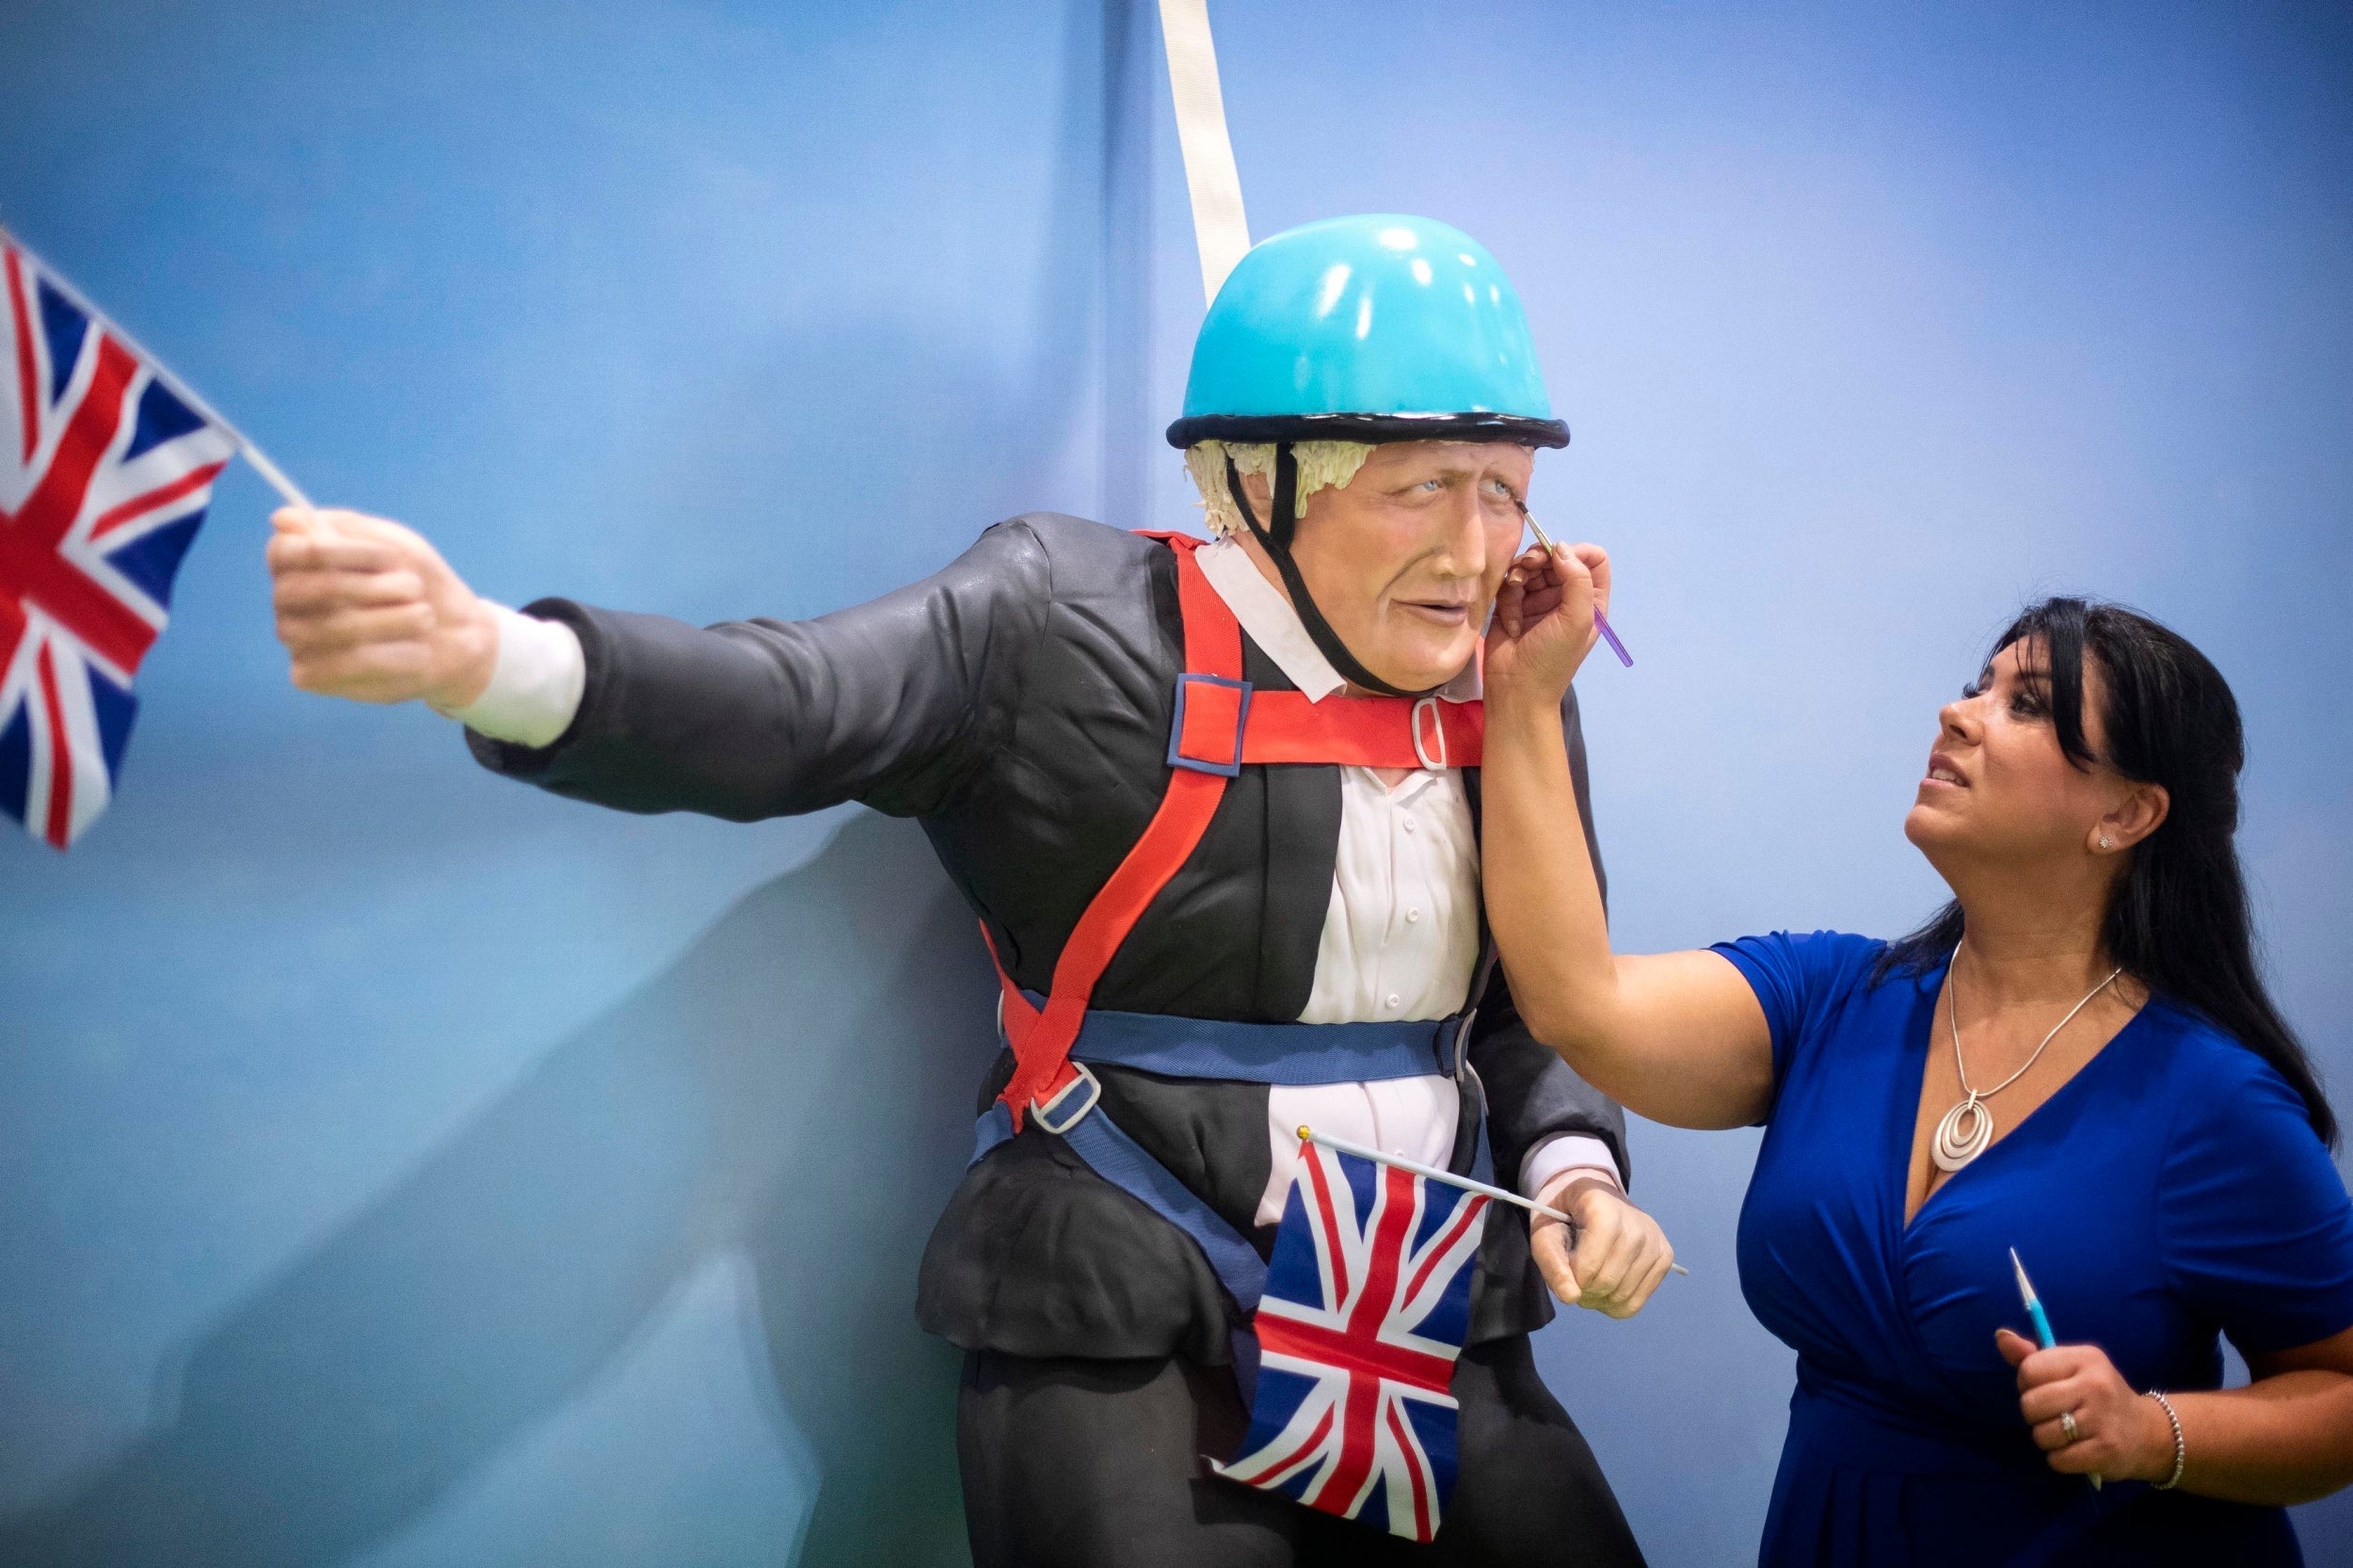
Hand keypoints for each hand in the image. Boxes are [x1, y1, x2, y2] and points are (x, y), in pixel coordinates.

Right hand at [267, 507, 498, 708]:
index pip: (286, 551)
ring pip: (336, 627)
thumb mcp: (393, 543)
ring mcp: (294, 639)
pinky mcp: (311, 676)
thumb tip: (283, 518)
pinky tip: (419, 651)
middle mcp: (285, 600)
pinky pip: (348, 664)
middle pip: (318, 588)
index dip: (340, 551)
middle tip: (415, 588)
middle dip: (377, 588)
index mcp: (295, 561)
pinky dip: (396, 654)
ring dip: (395, 620)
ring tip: (425, 616)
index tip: (387, 556)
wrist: (453, 635)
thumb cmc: (417, 583)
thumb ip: (345, 528)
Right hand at [1485, 540, 1609, 708]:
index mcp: (1590, 599)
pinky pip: (1510, 583)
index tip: (1557, 558)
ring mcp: (1539, 599)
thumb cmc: (1552, 659)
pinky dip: (1508, 597)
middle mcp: (1566, 595)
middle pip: (1557, 557)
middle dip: (1541, 559)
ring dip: (1520, 576)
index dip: (1576, 551)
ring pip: (1530, 566)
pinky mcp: (1513, 604)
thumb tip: (1560, 547)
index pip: (1592, 558)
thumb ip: (1577, 579)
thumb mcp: (1577, 620)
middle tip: (1527, 567)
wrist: (1515, 689)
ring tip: (1514, 593)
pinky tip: (1511, 620)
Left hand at [1529, 1173, 1673, 1318]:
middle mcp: (1637, 1223)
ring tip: (1589, 1280)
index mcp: (1604, 1209)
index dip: (1572, 1275)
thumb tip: (1571, 1297)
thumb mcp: (1544, 1233)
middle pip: (1608, 1282)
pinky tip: (1606, 1289)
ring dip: (1598, 1300)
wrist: (1594, 1196)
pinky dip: (1616, 1305)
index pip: (1590, 1265)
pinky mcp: (1665, 1256)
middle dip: (1583, 1290)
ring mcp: (1655, 1240)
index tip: (1565, 1264)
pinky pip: (1638, 1302)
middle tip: (1574, 1276)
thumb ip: (1552, 1264)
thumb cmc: (1565, 1216)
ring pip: (1623, 1296)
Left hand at [1996, 1328, 2175, 1483]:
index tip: (2044, 1389)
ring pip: (2042, 1434)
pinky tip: (2076, 1450)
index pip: (2029, 1369)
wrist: (2147, 1432)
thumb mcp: (2071, 1367)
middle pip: (2030, 1404)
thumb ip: (2033, 1355)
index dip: (2027, 1384)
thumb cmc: (2097, 1395)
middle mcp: (2096, 1385)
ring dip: (2047, 1439)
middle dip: (2034, 1414)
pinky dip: (2060, 1459)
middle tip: (2054, 1415)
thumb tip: (2001, 1336)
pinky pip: (2058, 1459)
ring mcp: (2102, 1419)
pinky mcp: (2106, 1450)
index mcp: (2085, 1358)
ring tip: (2066, 1433)